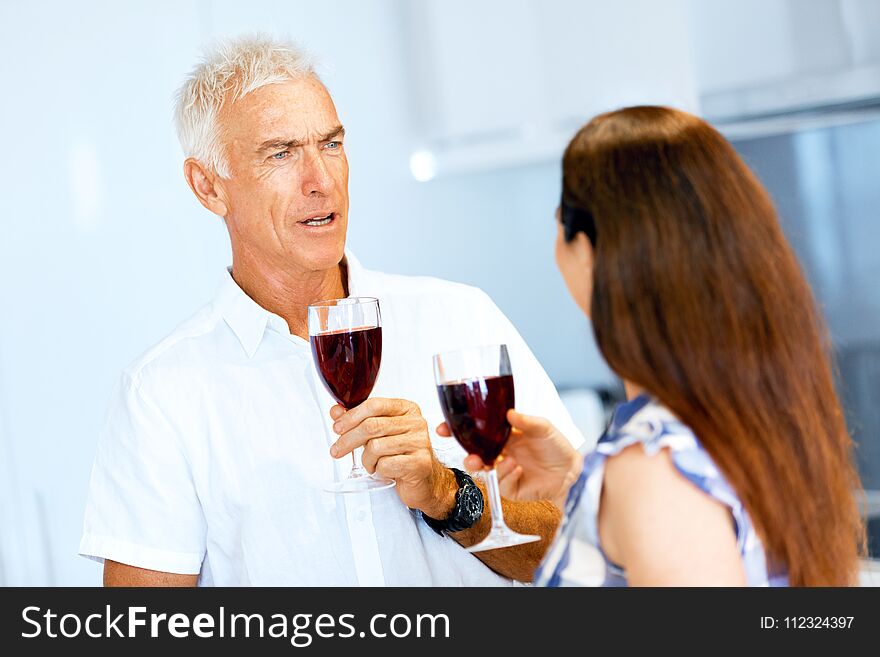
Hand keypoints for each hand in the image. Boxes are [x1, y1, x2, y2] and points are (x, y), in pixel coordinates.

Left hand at [330, 398, 455, 517]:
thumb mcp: (380, 434)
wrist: (425, 481)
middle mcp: (416, 423)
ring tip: (371, 464)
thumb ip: (358, 420)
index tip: (337, 428)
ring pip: (376, 446)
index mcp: (407, 409)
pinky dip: (379, 470)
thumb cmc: (402, 455)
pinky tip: (384, 471)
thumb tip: (336, 411)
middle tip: (337, 450)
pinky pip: (386, 464)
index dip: (351, 416)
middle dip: (348, 440)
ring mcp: (420, 443)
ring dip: (366, 460)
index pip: (374, 405)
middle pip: (372, 426)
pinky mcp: (420, 463)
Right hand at [437, 409, 582, 507]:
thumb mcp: (544, 427)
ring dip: (486, 466)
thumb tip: (509, 413)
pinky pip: (501, 483)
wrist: (571, 470)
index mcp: (502, 436)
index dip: (457, 430)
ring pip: (483, 471)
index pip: (475, 432)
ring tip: (501, 460)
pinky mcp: (511, 488)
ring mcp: (504, 471)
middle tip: (466, 454)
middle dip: (465, 454)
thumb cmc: (556, 447)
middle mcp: (499, 453)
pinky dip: (506, 475)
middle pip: (473, 454)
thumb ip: (527, 421)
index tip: (443, 428)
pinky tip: (518, 468)